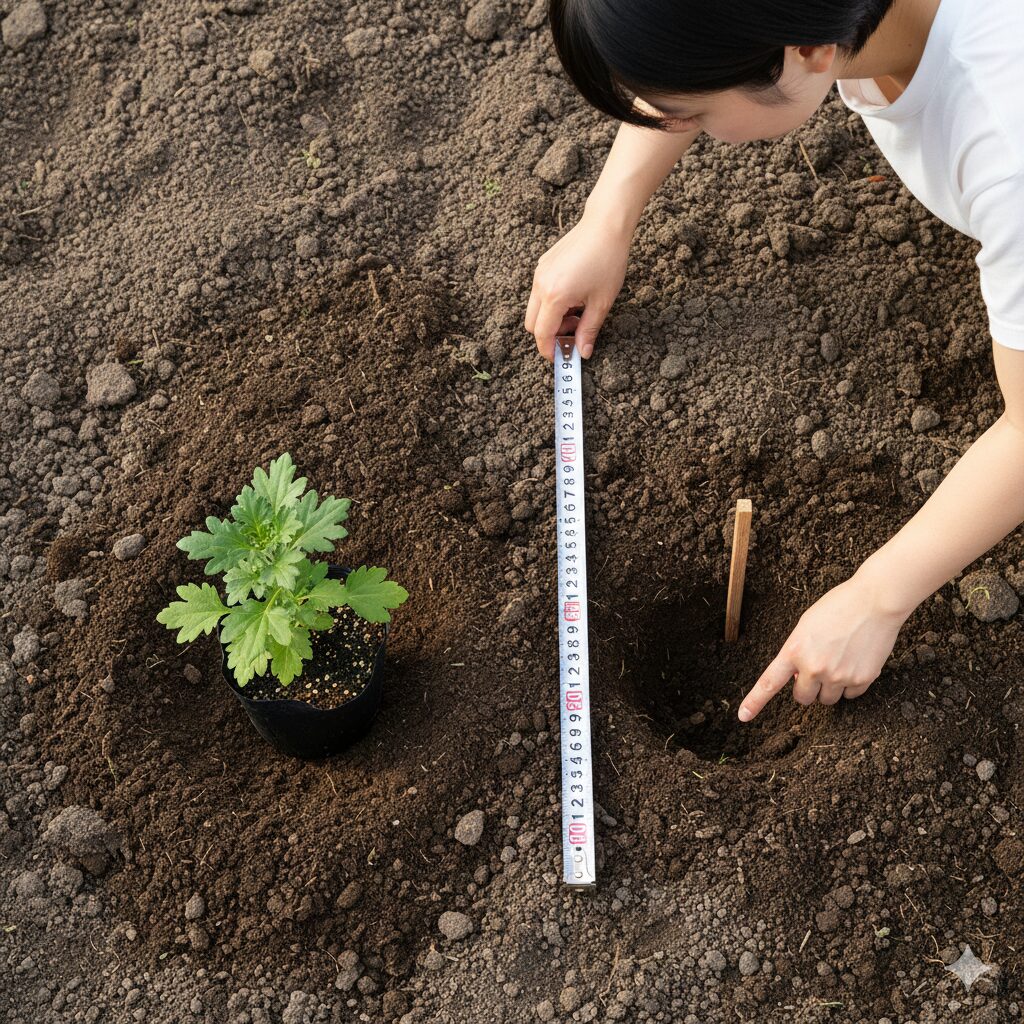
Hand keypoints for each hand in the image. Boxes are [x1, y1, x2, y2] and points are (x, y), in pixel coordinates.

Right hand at [524, 210, 630, 362]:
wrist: (605, 225)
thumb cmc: (607, 261)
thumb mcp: (602, 302)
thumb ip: (588, 331)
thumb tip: (582, 353)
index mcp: (554, 296)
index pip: (542, 334)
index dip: (549, 350)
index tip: (560, 358)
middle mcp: (540, 285)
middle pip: (531, 324)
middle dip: (549, 335)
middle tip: (573, 335)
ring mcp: (539, 274)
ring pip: (534, 309)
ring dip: (550, 319)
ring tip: (577, 313)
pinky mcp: (542, 266)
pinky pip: (539, 293)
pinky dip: (551, 303)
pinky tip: (574, 296)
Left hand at [738, 570, 912, 720]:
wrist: (875, 601)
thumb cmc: (838, 607)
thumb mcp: (807, 625)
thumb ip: (798, 651)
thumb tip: (797, 678)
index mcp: (795, 650)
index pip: (769, 682)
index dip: (754, 702)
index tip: (743, 716)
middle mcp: (814, 667)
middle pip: (803, 698)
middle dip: (807, 688)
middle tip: (817, 670)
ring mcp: (839, 676)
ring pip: (827, 700)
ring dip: (829, 687)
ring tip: (840, 661)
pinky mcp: (862, 679)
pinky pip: (851, 695)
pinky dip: (851, 685)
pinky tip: (856, 662)